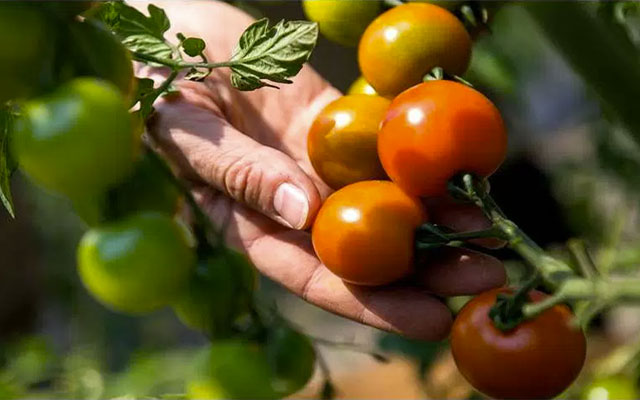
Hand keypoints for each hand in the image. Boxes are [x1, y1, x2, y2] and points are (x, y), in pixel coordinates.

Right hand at [137, 0, 504, 339]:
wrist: (159, 25)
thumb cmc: (151, 81)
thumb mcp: (185, 129)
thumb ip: (238, 172)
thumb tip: (302, 213)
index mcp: (243, 219)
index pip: (310, 273)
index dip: (369, 300)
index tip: (430, 317)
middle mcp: (285, 201)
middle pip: (357, 247)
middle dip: (420, 266)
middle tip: (483, 273)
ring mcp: (310, 161)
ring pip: (377, 198)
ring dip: (431, 215)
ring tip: (488, 227)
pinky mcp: (327, 120)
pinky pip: (375, 143)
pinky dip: (414, 158)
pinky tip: (458, 167)